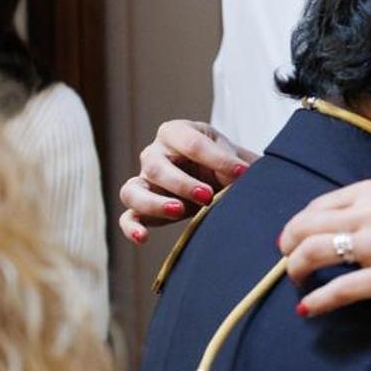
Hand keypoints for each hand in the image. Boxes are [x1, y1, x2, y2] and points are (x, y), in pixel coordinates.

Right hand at [118, 120, 257, 242]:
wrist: (223, 181)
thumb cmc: (224, 164)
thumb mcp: (230, 156)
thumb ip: (231, 164)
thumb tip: (239, 175)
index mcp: (176, 132)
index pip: (191, 143)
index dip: (217, 159)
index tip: (242, 172)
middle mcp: (154, 154)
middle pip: (156, 167)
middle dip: (183, 183)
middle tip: (208, 195)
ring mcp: (145, 181)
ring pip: (133, 191)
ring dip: (155, 203)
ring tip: (179, 210)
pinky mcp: (143, 207)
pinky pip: (128, 217)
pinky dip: (132, 228)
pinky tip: (144, 238)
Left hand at [279, 180, 370, 316]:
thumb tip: (351, 221)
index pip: (314, 207)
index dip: (298, 227)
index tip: (297, 241)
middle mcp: (366, 214)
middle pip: (302, 229)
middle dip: (288, 249)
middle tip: (293, 264)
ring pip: (310, 255)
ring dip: (295, 272)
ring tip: (299, 283)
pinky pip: (338, 291)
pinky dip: (317, 301)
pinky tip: (309, 309)